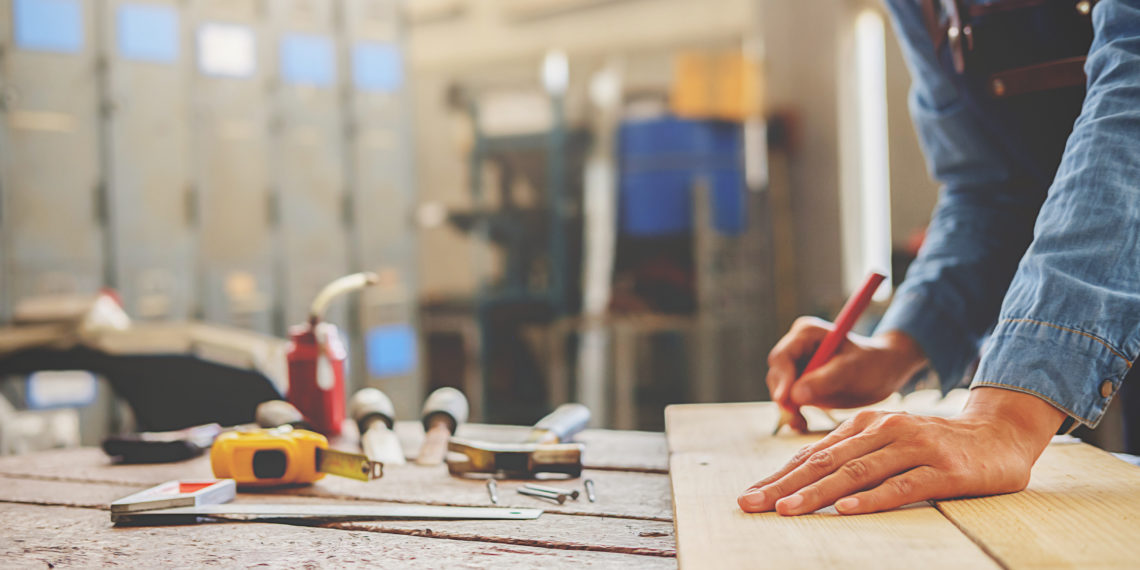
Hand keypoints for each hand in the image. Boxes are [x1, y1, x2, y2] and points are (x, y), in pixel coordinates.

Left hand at [738, 387, 1065, 514]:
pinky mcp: (944, 470)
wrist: (1001, 436)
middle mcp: (886, 430)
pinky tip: (847, 510)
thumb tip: (801, 475)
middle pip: (826, 461)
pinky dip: (874, 498)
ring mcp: (915, 447)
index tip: (749, 495)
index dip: (779, 475)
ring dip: (818, 492)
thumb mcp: (888, 442)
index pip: (814, 453)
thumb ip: (852, 454)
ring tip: (787, 510)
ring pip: (858, 472)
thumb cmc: (936, 446)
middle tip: (751, 504)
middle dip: (784, 485)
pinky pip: (903, 485)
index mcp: (867, 423)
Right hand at [767, 318, 927, 431]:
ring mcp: (798, 364)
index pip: (783, 356)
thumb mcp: (852, 370)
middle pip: (777, 373)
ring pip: (780, 388)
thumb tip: (794, 395)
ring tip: (802, 422)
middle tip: (795, 415)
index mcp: (807, 333)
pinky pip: (789, 398)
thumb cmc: (873, 364)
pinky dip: (794, 412)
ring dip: (788, 407)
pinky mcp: (801, 381)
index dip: (781, 378)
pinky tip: (803, 423)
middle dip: (783, 395)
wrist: (885, 372)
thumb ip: (824, 380)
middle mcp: (797, 346)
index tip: (785, 399)